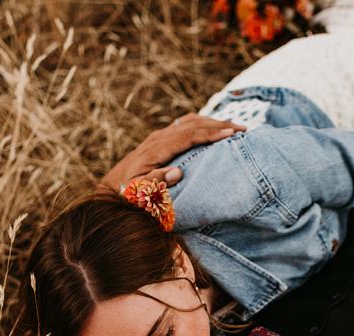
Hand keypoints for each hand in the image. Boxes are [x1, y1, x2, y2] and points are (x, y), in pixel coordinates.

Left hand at [99, 114, 245, 190]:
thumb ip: (156, 182)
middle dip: (219, 125)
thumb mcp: (138, 193)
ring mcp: (159, 137)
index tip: (231, 134)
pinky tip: (214, 129)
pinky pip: (184, 126)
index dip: (210, 134)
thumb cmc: (126, 195)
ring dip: (213, 122)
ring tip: (234, 128)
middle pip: (193, 125)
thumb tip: (179, 172)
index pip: (188, 136)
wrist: (110, 188)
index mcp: (156, 150)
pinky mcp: (160, 139)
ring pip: (190, 122)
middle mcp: (158, 139)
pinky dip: (202, 125)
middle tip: (243, 130)